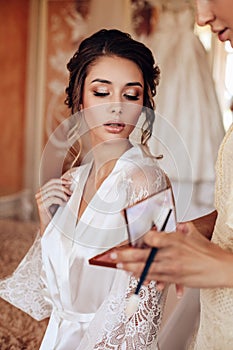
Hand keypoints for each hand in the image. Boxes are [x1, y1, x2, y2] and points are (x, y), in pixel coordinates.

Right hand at [35, 172, 72, 234]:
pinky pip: (52, 199)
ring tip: (67, 200)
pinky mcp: (41, 206)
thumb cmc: (54, 212)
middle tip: (70, 193)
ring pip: (53, 191)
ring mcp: (39, 200)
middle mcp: (39, 194)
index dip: (62, 180)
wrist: (50, 224)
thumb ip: (61, 191)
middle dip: (64, 188)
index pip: (52, 181)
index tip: (70, 182)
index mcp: (43, 190)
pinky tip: (63, 204)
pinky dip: (60, 200)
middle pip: (53, 186)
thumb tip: (69, 184)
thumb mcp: (59, 199)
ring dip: (63, 195)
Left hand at [112, 222, 232, 288]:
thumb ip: (182, 227)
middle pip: (143, 255)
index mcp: (174, 240)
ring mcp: (172, 268)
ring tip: (119, 266)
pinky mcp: (175, 279)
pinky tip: (136, 276)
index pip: (150, 237)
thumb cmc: (208, 251)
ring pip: (146, 269)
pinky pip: (155, 279)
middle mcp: (170, 254)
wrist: (222, 268)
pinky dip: (144, 277)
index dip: (139, 238)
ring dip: (130, 268)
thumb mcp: (194, 233)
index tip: (132, 238)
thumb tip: (175, 224)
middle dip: (125, 255)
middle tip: (113, 254)